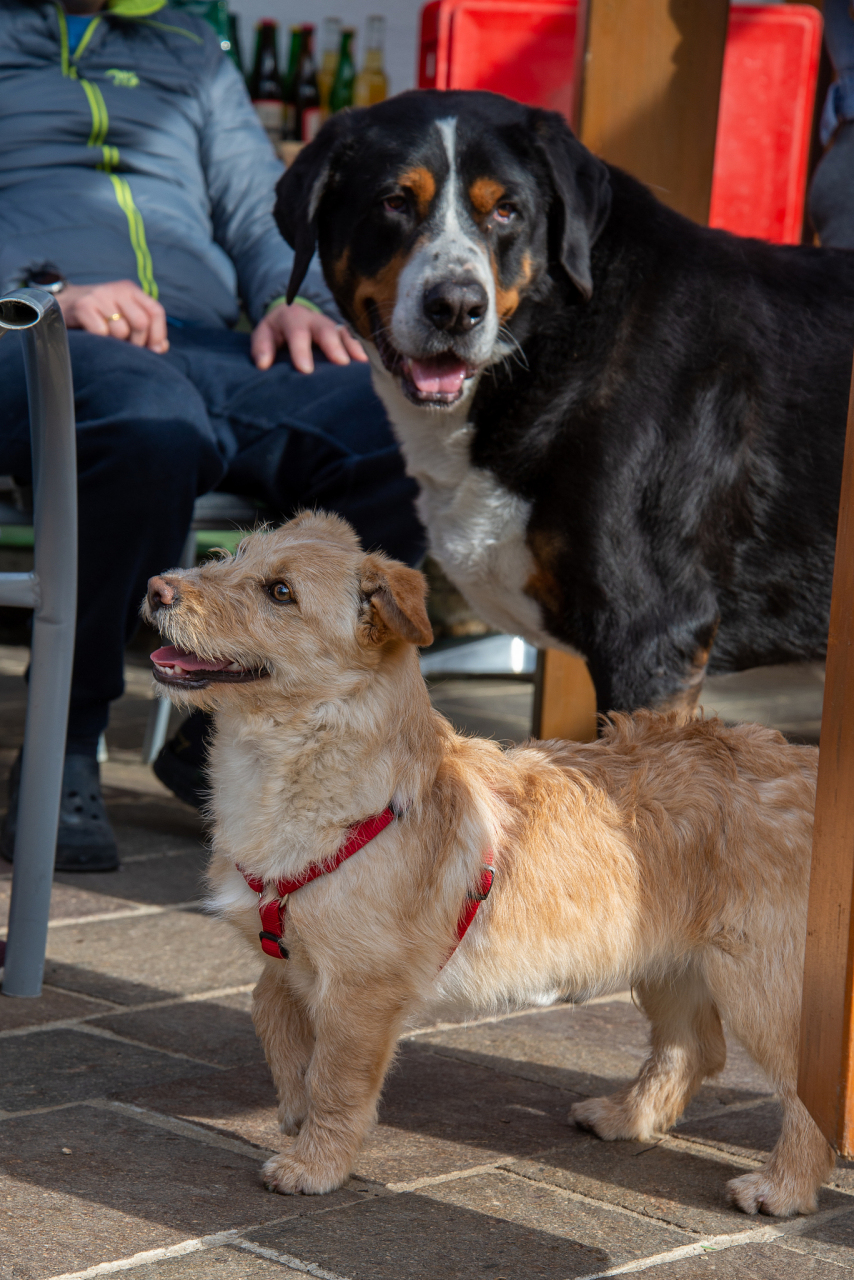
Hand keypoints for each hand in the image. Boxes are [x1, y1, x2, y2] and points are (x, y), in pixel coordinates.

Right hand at [58, 281, 168, 352]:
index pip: (156, 311)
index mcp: (132, 290)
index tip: (152, 349)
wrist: (62, 304)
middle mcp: (118, 289)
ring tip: (108, 339)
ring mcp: (100, 295)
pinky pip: (101, 332)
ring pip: (121, 330)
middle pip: (141, 322)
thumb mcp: (124, 318)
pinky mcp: (83, 306)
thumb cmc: (99, 316)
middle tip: (127, 347)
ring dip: (116, 342)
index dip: (158, 334)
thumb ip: (146, 332)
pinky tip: (93, 335)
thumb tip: (161, 347)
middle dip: (137, 342)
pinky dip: (100, 340)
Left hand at [252, 301, 366, 372]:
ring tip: (360, 363)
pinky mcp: (342, 335)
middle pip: (325, 330)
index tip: (306, 369)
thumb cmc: (277, 332)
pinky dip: (359, 350)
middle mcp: (315, 320)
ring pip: (342, 334)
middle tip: (341, 363)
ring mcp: (331, 326)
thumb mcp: (264, 334)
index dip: (301, 350)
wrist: (291, 316)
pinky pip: (352, 340)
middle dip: (333, 346)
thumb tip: (263, 364)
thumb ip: (261, 347)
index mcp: (293, 318)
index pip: (297, 333)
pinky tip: (366, 363)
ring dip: (351, 348)